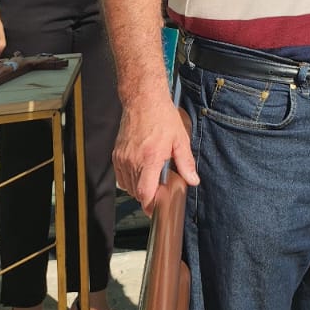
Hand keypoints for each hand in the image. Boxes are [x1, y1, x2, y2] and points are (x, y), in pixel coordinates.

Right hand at [112, 93, 197, 215]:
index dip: (150, 205)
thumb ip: (186, 163)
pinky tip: (140, 173)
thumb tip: (192, 180)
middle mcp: (133, 160)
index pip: (144, 192)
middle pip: (136, 192)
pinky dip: (129, 180)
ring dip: (139, 188)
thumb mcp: (180, 140)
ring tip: (152, 180)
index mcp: (150, 158)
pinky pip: (120, 176)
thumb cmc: (161, 117)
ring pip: (127, 185)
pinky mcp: (117, 154)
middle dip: (148, 196)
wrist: (143, 100)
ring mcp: (122, 158)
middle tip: (159, 192)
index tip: (156, 209)